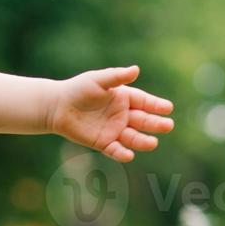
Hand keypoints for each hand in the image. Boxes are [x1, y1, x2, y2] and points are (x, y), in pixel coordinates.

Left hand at [48, 64, 173, 162]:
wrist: (57, 106)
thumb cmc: (78, 89)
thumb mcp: (98, 80)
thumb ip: (116, 77)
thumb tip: (136, 69)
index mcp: (124, 99)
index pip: (145, 102)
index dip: (156, 105)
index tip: (168, 108)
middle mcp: (123, 115)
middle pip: (144, 121)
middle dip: (156, 124)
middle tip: (168, 126)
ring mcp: (114, 130)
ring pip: (133, 138)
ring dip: (143, 141)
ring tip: (152, 143)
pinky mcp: (103, 143)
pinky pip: (115, 150)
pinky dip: (122, 153)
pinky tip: (128, 155)